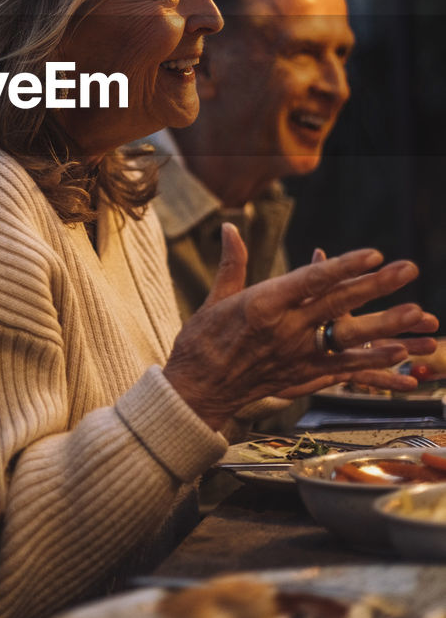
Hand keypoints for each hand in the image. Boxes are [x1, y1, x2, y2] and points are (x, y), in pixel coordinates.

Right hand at [163, 224, 436, 429]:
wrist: (197, 390)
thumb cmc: (203, 341)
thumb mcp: (216, 298)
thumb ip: (232, 262)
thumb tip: (231, 227)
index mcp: (262, 304)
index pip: (311, 280)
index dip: (344, 266)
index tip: (372, 254)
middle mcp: (284, 329)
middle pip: (338, 304)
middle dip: (377, 286)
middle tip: (408, 269)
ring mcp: (297, 355)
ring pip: (349, 339)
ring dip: (388, 327)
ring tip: (420, 318)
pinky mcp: (304, 376)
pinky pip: (346, 371)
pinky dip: (375, 366)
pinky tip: (401, 360)